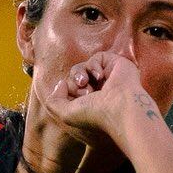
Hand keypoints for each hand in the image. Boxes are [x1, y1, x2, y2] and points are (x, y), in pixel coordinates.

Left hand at [44, 52, 158, 142]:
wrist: (120, 107)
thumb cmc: (96, 114)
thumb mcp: (66, 114)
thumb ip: (53, 101)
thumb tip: (60, 83)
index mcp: (89, 104)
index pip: (69, 91)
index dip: (67, 92)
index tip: (76, 100)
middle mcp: (99, 92)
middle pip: (73, 78)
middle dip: (74, 84)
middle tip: (86, 93)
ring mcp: (108, 78)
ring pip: (81, 68)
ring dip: (79, 74)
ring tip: (86, 83)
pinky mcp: (115, 64)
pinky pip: (96, 58)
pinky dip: (93, 65)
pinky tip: (101, 76)